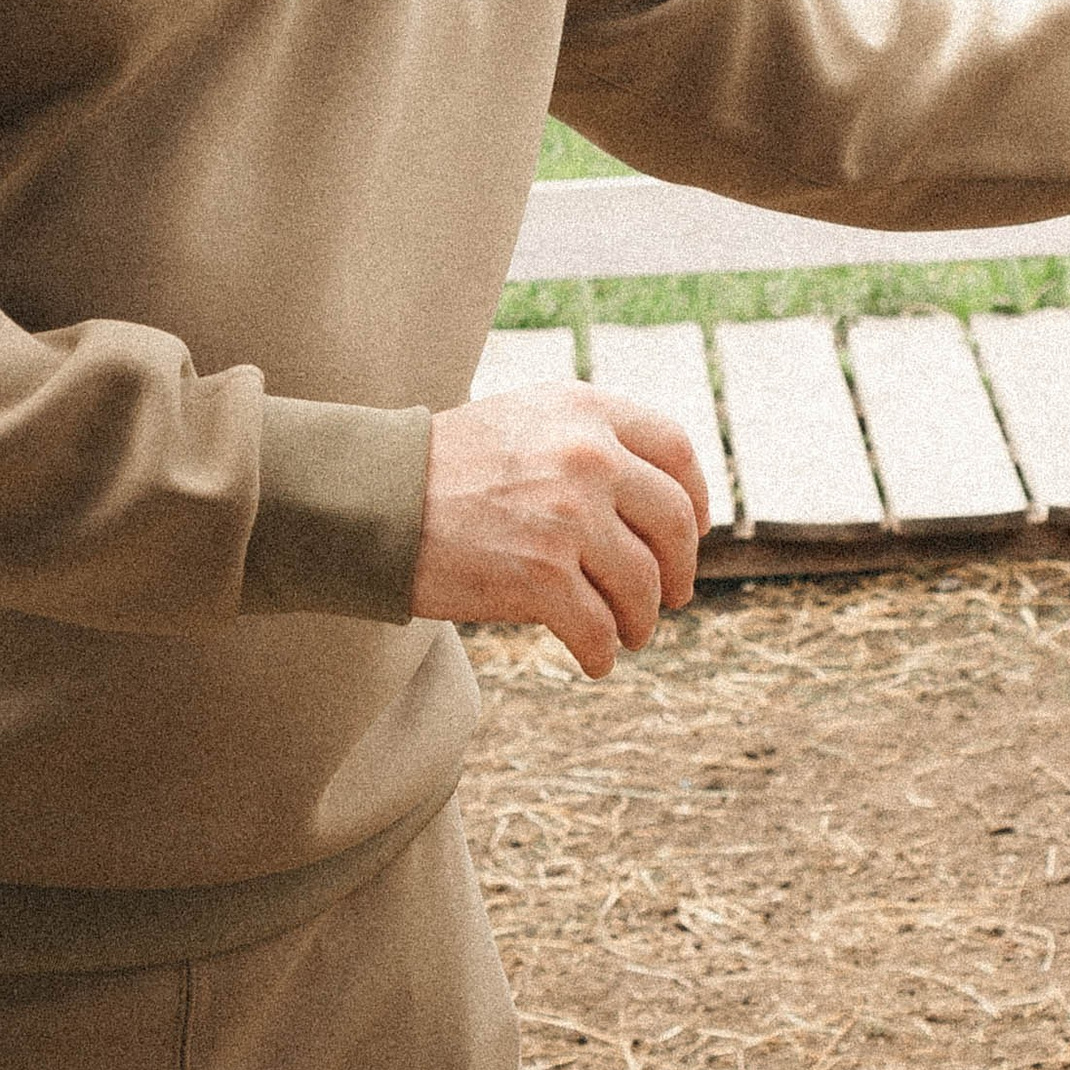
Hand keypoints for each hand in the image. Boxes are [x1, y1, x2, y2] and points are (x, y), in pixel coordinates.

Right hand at [410, 385, 709, 675]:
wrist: (374, 501)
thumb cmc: (446, 468)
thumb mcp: (527, 421)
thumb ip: (590, 441)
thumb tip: (660, 496)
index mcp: (586, 410)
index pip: (676, 451)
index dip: (695, 498)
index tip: (693, 530)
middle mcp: (587, 456)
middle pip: (673, 523)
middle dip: (679, 569)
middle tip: (670, 595)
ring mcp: (567, 517)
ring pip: (642, 584)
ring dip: (640, 619)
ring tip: (628, 633)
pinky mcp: (541, 576)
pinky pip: (598, 627)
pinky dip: (601, 651)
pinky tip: (596, 659)